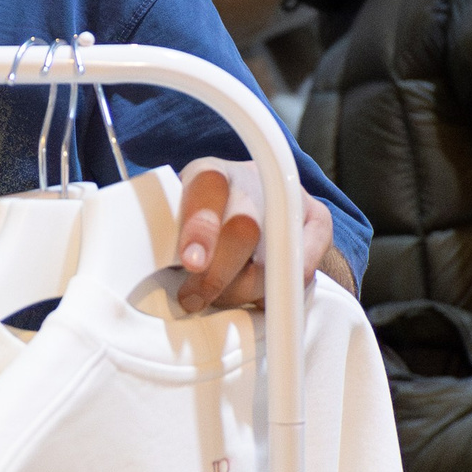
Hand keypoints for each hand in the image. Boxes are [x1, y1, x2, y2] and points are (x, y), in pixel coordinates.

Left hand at [173, 159, 332, 313]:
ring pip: (272, 255)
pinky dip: (279, 292)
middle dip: (219, 273)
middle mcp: (252, 180)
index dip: (201, 229)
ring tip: (224, 298)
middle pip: (245, 228)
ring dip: (246, 289)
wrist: (253, 203)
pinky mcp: (317, 220)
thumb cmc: (201, 223)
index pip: (207, 190)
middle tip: (196, 298)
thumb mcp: (173, 220)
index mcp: (210, 173)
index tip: (191, 263)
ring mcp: (289, 198)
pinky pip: (303, 268)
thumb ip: (164, 239)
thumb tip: (154, 278)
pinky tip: (257, 296)